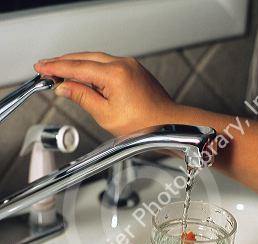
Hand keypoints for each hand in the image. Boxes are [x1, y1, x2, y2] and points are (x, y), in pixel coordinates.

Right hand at [34, 52, 176, 136]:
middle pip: (85, 58)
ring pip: (96, 59)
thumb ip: (83, 97)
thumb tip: (65, 88)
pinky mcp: (134, 70)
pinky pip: (108, 64)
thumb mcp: (106, 115)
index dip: (56, 68)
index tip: (42, 68)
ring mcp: (130, 65)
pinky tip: (84, 76)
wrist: (169, 125)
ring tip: (60, 73)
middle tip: (46, 67)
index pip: (77, 67)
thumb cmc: (145, 125)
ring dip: (77, 64)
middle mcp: (123, 64)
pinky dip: (92, 69)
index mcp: (115, 74)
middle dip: (64, 62)